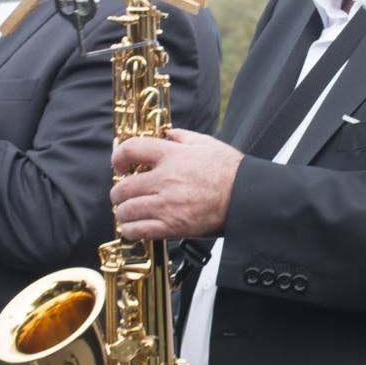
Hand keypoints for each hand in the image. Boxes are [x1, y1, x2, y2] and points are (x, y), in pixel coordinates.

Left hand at [110, 129, 242, 239]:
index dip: (118, 156)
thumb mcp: (206, 143)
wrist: (247, 198)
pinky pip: (139, 230)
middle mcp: (165, 179)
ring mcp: (167, 205)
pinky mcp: (173, 227)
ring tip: (127, 212)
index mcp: (172, 155)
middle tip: (121, 195)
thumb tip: (166, 134)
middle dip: (118, 192)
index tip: (118, 164)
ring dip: (123, 212)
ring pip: (127, 210)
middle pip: (123, 187)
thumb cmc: (230, 171)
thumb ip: (181, 136)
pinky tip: (133, 227)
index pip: (130, 150)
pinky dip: (131, 230)